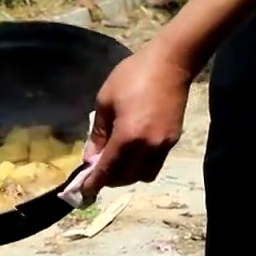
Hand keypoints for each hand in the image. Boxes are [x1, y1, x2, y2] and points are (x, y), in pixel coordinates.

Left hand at [81, 45, 194, 193]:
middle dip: (109, 179)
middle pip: (126, 178)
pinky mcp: (173, 141)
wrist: (171, 63)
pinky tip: (133, 152)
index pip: (108, 170)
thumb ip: (97, 134)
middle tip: (97, 171)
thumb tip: (90, 158)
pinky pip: (155, 164)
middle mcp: (147, 147)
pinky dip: (141, 165)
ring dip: (127, 175)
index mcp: (127, 137)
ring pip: (142, 175)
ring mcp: (163, 146)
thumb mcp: (105, 101)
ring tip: (116, 163)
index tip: (83, 192)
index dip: (94, 184)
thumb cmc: (133, 76)